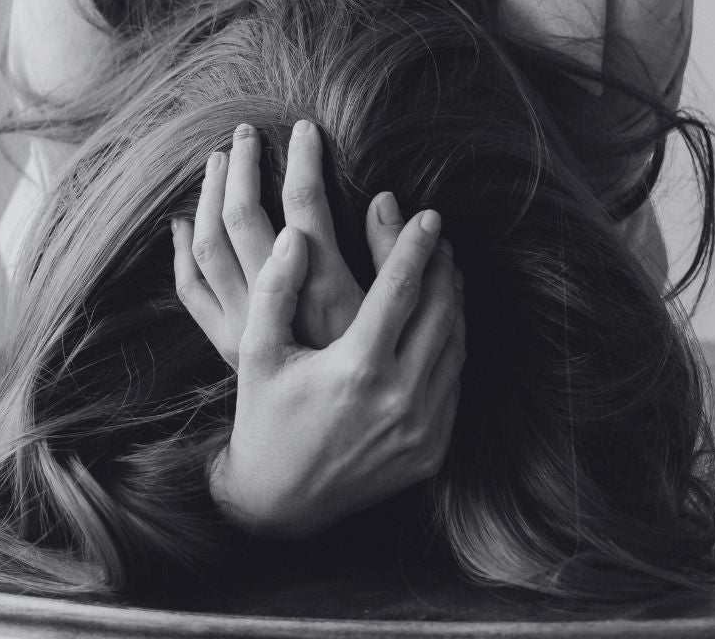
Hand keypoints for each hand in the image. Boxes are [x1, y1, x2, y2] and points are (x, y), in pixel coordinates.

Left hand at [170, 119, 409, 364]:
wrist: (321, 449)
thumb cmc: (368, 372)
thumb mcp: (389, 315)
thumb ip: (388, 255)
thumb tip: (385, 196)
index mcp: (322, 289)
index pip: (304, 204)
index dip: (302, 159)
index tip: (305, 127)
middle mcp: (274, 302)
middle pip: (244, 215)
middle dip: (243, 166)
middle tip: (247, 133)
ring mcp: (240, 321)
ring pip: (210, 244)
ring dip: (210, 195)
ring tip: (219, 160)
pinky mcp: (223, 341)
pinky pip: (190, 287)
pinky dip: (182, 249)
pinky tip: (183, 220)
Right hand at [206, 215, 466, 539]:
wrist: (280, 500)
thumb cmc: (264, 416)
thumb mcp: (259, 351)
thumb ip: (276, 289)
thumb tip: (297, 235)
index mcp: (357, 368)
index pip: (401, 289)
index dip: (415, 246)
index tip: (429, 215)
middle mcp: (398, 398)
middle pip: (440, 312)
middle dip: (443, 268)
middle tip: (439, 238)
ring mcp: (421, 428)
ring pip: (454, 346)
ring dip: (453, 304)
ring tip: (444, 272)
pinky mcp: (432, 450)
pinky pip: (453, 384)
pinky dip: (451, 347)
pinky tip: (439, 325)